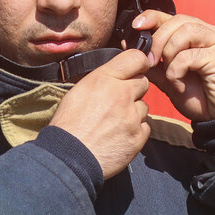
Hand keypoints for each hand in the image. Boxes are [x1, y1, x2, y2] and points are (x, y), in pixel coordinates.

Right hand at [49, 49, 150, 178]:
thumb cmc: (69, 124)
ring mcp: (132, 116)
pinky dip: (135, 130)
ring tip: (114, 122)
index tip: (136, 69)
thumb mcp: (79, 90)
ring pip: (144, 106)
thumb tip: (116, 76)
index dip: (138, 63)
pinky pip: (145, 127)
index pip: (136, 58)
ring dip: (133, 112)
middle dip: (134, 89)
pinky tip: (118, 135)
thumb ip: (102, 80)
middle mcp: (122, 94)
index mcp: (104, 79)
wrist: (70, 156)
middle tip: (117, 101)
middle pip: (143, 82)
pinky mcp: (138, 136)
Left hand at [132, 10, 214, 122]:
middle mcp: (210, 33)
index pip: (171, 16)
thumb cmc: (197, 95)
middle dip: (157, 40)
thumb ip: (152, 61)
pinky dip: (177, 70)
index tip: (135, 26)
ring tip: (168, 74)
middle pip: (177, 21)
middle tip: (149, 61)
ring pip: (184, 32)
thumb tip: (128, 44)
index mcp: (197, 34)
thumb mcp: (168, 77)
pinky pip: (190, 55)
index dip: (151, 17)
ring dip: (169, 53)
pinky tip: (179, 85)